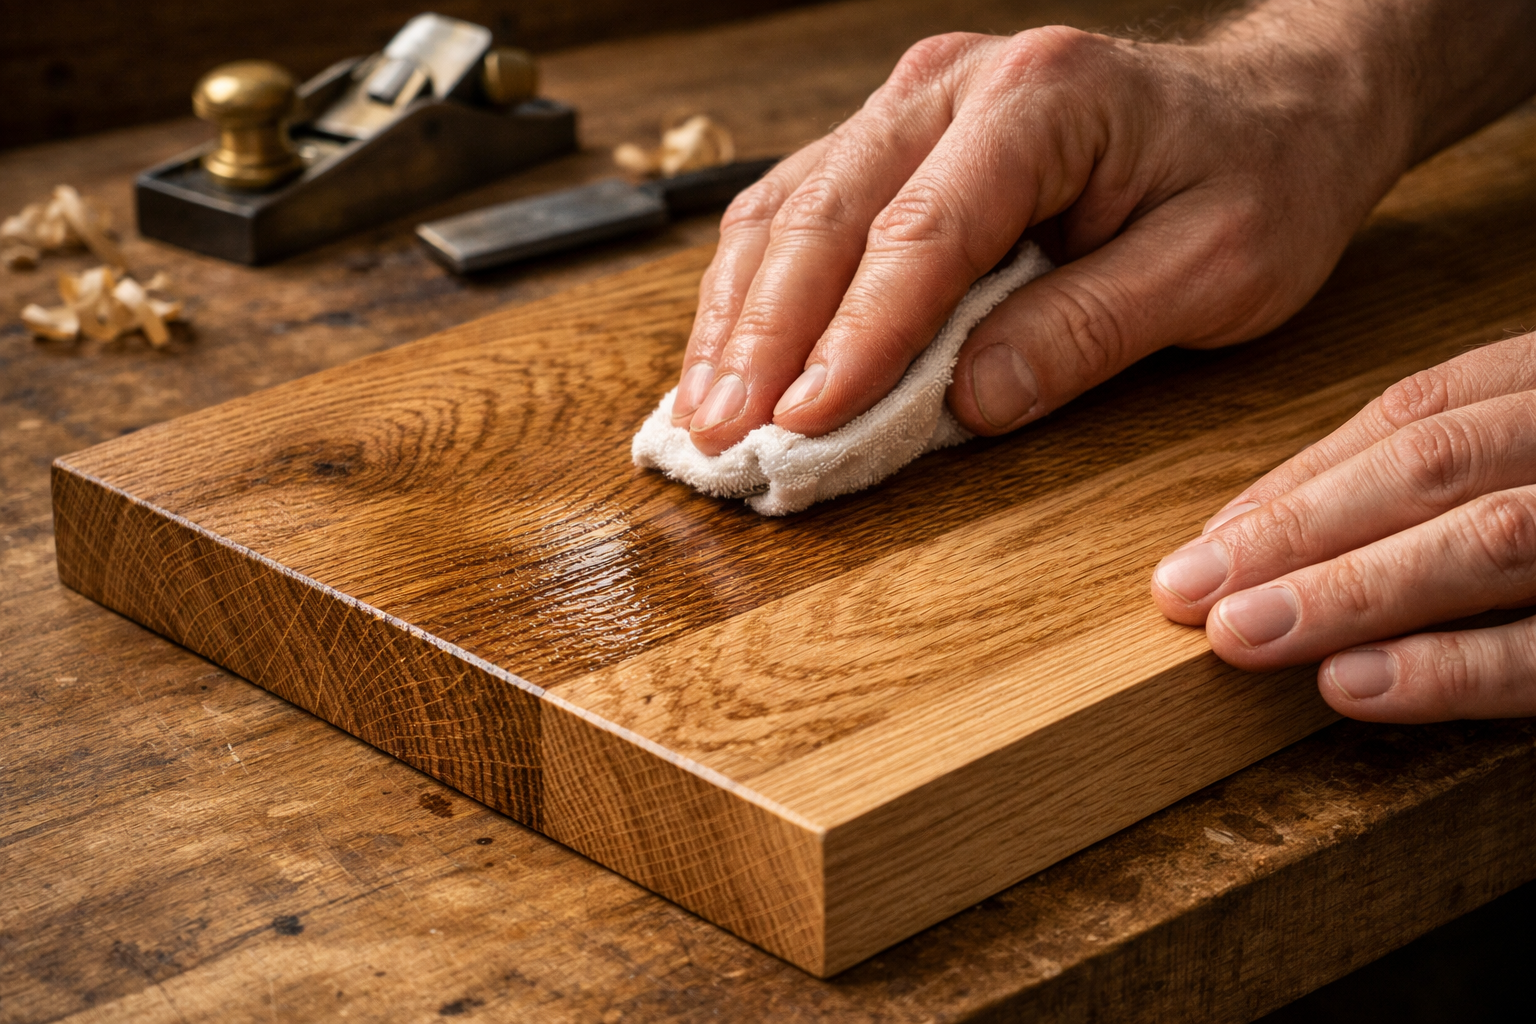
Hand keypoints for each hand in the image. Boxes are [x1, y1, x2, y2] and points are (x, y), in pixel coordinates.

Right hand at [669, 9, 1419, 454]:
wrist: (1270, 108)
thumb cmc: (1258, 180)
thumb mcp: (1217, 269)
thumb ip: (1087, 331)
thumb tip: (966, 403)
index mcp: (1041, 99)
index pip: (922, 232)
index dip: (854, 338)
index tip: (805, 425)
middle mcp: (953, 85)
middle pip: (825, 215)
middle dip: (763, 338)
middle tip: (722, 439)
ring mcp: (910, 105)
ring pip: (787, 211)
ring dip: (738, 320)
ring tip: (703, 416)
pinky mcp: (891, 141)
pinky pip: (796, 212)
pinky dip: (754, 294)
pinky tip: (728, 359)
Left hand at [1153, 334, 1535, 722]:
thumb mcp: (1518, 449)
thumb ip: (1418, 474)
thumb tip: (1247, 532)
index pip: (1414, 416)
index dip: (1300, 483)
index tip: (1204, 543)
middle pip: (1430, 467)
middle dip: (1297, 532)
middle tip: (1189, 593)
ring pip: (1485, 538)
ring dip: (1348, 592)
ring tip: (1243, 636)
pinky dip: (1449, 667)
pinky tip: (1350, 685)